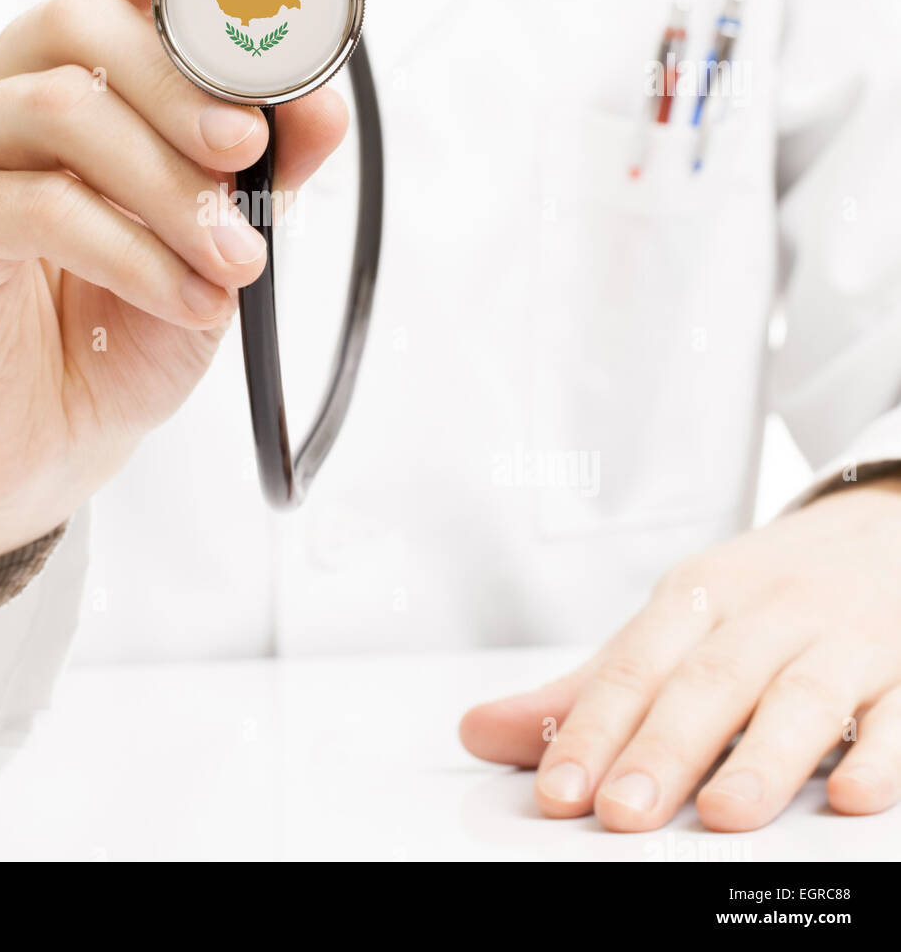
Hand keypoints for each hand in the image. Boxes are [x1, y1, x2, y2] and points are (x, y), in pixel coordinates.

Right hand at [0, 0, 346, 604]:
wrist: (32, 451)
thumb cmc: (111, 337)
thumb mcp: (216, 246)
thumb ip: (264, 171)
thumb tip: (322, 102)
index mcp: (67, 73)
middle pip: (82, 21)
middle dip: (186, 86)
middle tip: (250, 154)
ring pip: (62, 106)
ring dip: (172, 188)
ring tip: (234, 262)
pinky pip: (40, 205)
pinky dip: (133, 251)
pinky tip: (184, 298)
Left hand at [460, 482, 900, 829]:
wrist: (882, 525)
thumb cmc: (763, 592)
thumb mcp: (675, 622)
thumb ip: (586, 689)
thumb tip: (480, 732)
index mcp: (698, 597)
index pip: (634, 665)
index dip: (592, 727)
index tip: (556, 789)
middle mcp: (766, 612)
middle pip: (709, 681)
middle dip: (663, 749)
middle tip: (621, 812)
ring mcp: (843, 638)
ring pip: (802, 696)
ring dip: (763, 756)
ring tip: (722, 814)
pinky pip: (900, 712)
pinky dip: (879, 753)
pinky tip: (852, 795)